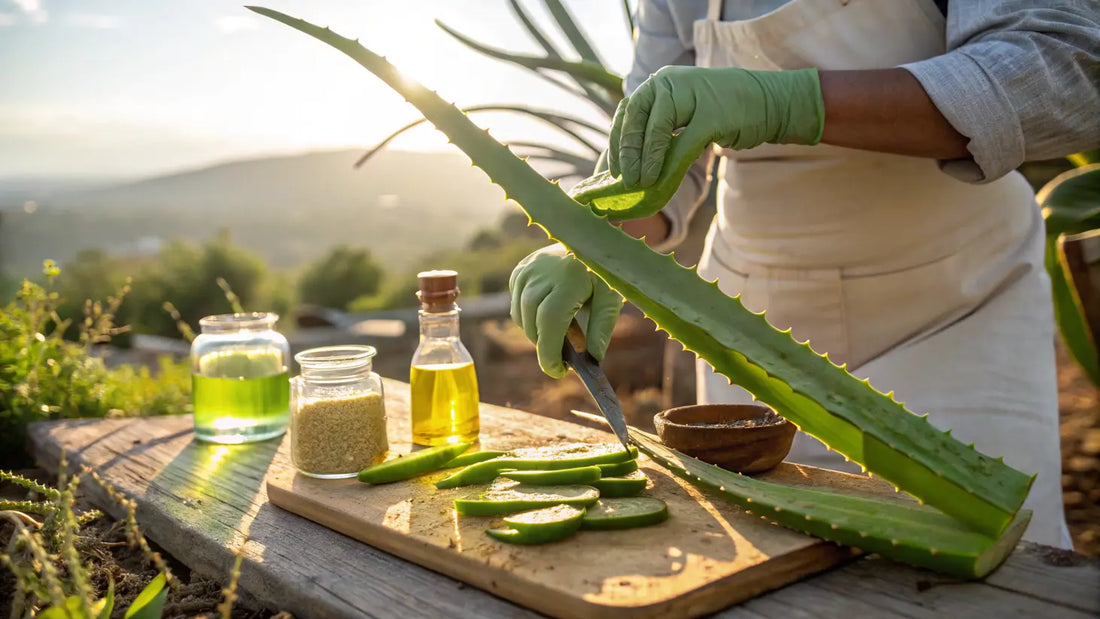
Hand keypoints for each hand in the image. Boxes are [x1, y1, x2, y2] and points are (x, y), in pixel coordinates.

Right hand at [509, 246, 622, 377]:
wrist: (591, 239)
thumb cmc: (604, 272)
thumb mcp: (611, 299)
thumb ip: (601, 329)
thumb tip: (592, 359)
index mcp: (568, 278)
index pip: (550, 321)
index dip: (550, 351)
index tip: (558, 371)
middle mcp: (542, 272)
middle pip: (532, 322)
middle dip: (545, 345)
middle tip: (562, 358)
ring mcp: (527, 269)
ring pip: (521, 315)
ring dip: (536, 332)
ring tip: (560, 332)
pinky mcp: (520, 270)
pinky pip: (517, 304)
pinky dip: (529, 316)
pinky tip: (548, 312)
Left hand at [609, 66, 823, 187]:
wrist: (768, 102)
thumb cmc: (722, 114)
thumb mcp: (685, 116)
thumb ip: (660, 130)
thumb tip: (629, 164)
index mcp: (661, 82)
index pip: (628, 110)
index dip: (617, 141)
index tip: (613, 169)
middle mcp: (671, 81)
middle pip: (636, 117)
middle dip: (627, 151)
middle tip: (623, 180)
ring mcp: (692, 94)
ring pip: (657, 129)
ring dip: (646, 160)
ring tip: (641, 183)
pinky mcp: (712, 114)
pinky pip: (683, 144)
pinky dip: (669, 165)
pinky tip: (661, 183)